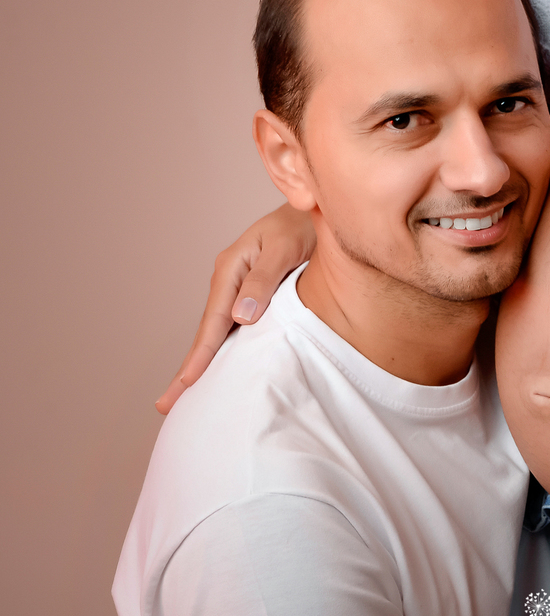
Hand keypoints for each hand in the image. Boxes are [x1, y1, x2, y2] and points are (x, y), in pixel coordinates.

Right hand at [155, 203, 314, 413]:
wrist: (318, 210)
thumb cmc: (303, 226)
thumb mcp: (285, 248)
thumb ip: (264, 281)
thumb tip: (241, 317)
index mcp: (230, 268)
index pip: (213, 321)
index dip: (201, 354)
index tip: (188, 383)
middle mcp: (228, 280)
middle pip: (206, 331)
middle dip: (188, 368)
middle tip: (166, 404)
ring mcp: (238, 287)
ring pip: (217, 331)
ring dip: (202, 361)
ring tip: (185, 394)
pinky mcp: (252, 293)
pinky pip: (232, 326)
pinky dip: (222, 347)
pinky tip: (219, 366)